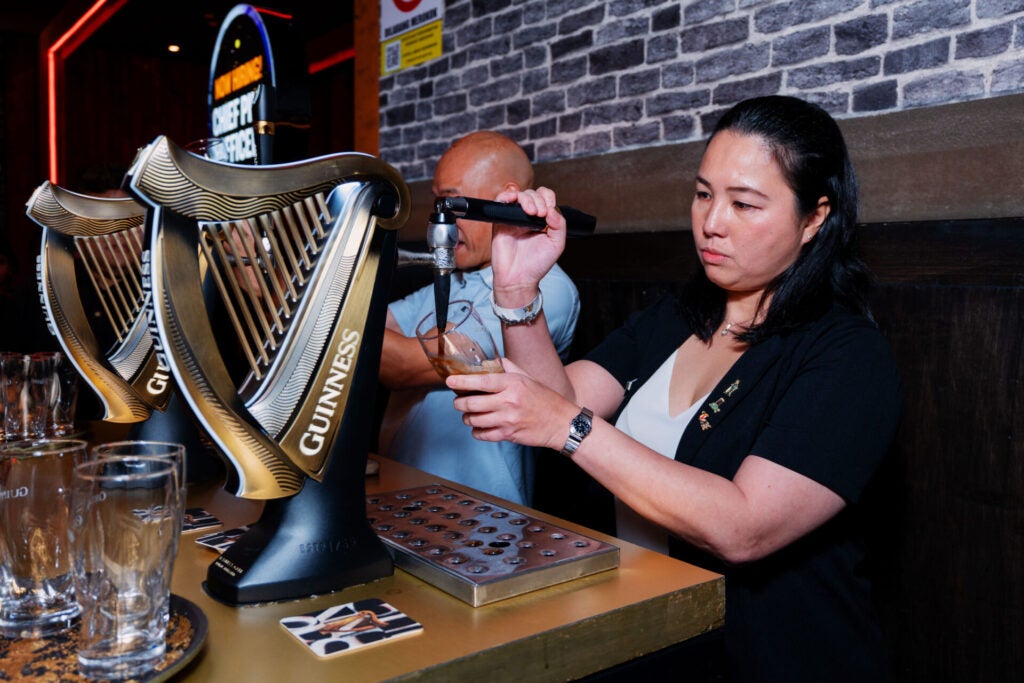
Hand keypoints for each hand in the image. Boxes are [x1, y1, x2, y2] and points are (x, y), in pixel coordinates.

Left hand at [447, 359, 574, 450]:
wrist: (561, 423)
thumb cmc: (545, 399)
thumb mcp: (528, 378)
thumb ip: (509, 368)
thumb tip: (492, 361)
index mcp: (513, 384)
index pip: (482, 381)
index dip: (463, 381)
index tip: (450, 381)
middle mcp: (509, 402)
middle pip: (472, 403)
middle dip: (459, 403)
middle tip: (458, 401)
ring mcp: (508, 420)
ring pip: (474, 420)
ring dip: (467, 417)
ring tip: (469, 414)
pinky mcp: (508, 435)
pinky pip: (482, 435)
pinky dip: (476, 431)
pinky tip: (479, 427)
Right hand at [489, 187, 565, 305]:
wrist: (519, 278)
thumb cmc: (536, 264)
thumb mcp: (557, 244)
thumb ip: (560, 225)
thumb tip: (552, 209)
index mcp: (542, 220)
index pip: (546, 198)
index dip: (548, 199)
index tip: (548, 213)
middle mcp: (528, 216)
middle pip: (533, 194)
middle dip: (539, 200)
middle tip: (540, 215)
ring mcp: (514, 217)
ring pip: (519, 195)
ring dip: (527, 198)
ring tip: (531, 212)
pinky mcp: (500, 220)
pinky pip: (501, 200)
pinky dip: (507, 195)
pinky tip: (514, 202)